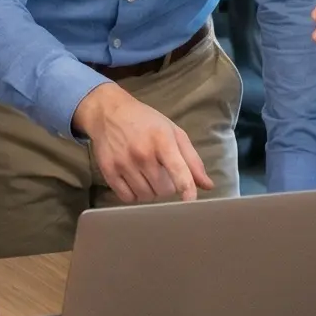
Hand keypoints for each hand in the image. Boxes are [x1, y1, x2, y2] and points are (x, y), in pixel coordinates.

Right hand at [70, 82, 214, 203]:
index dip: (187, 190)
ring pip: (146, 196)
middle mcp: (142, 153)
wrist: (108, 113)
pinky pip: (127, 198)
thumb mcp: (173, 132)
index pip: (179, 171)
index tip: (191, 202)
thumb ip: (192, 160)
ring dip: (150, 191)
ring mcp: (123, 163)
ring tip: (147, 176)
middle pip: (164, 190)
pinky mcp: (108, 171)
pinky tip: (134, 181)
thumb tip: (208, 185)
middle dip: (167, 186)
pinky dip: (133, 195)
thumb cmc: (146, 122)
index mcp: (162, 140)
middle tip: (162, 173)